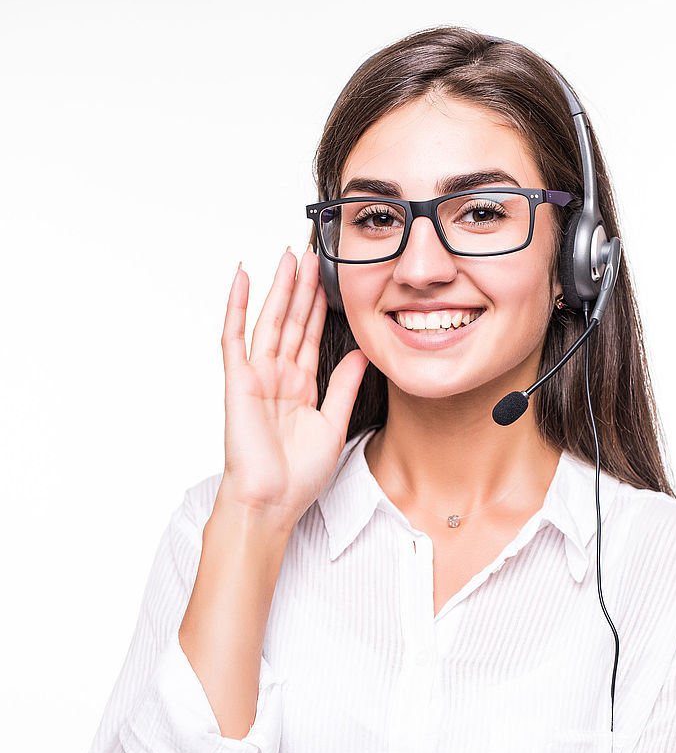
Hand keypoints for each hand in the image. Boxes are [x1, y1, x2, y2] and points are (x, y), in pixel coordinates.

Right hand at [218, 248, 368, 523]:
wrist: (272, 502)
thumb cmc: (298, 476)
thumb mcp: (333, 424)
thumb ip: (345, 387)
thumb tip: (363, 353)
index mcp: (301, 387)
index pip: (311, 335)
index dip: (319, 305)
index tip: (328, 276)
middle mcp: (278, 377)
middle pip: (292, 321)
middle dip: (302, 286)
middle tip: (311, 250)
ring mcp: (256, 376)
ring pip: (269, 320)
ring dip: (279, 287)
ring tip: (288, 254)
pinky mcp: (238, 381)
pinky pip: (235, 336)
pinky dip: (237, 305)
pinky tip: (242, 276)